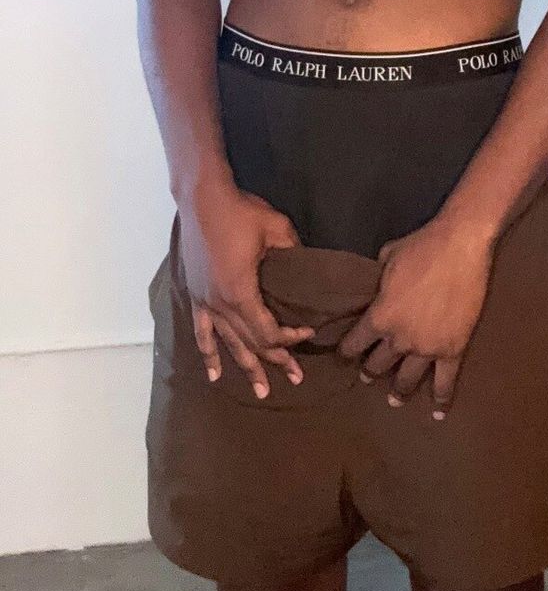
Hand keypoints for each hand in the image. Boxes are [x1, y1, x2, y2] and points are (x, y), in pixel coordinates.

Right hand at [179, 179, 313, 396]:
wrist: (201, 198)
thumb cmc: (241, 211)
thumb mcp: (277, 228)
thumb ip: (294, 253)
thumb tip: (308, 269)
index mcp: (241, 293)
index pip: (268, 331)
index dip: (290, 339)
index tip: (310, 334)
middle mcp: (221, 305)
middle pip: (250, 343)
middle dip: (274, 361)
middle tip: (295, 378)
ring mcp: (205, 302)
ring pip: (228, 345)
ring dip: (246, 368)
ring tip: (260, 391)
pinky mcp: (194, 295)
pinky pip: (202, 332)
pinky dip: (208, 355)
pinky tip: (214, 375)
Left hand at [339, 216, 493, 418]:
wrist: (461, 246)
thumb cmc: (421, 247)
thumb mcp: (387, 258)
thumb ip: (377, 279)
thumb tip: (374, 283)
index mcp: (379, 317)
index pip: (354, 344)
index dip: (347, 351)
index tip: (344, 356)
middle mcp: (399, 339)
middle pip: (378, 365)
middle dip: (370, 371)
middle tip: (368, 375)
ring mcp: (427, 348)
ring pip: (407, 379)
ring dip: (398, 391)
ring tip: (394, 398)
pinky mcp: (453, 349)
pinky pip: (446, 381)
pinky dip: (442, 399)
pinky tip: (438, 413)